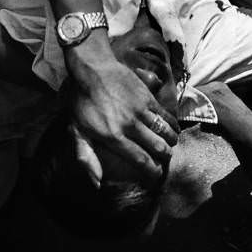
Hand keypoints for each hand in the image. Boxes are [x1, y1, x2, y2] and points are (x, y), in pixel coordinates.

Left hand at [68, 53, 179, 183]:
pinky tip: (174, 128)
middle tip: (165, 162)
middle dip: (165, 158)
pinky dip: (172, 124)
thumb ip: (87, 158)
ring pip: (165, 131)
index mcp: (113, 137)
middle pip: (157, 147)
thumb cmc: (82, 101)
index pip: (140, 160)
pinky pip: (165, 114)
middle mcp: (130, 125)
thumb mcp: (77, 131)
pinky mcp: (147, 97)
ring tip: (171, 146)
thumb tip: (97, 183)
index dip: (152, 172)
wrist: (92, 68)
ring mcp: (140, 110)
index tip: (155, 177)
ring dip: (171, 141)